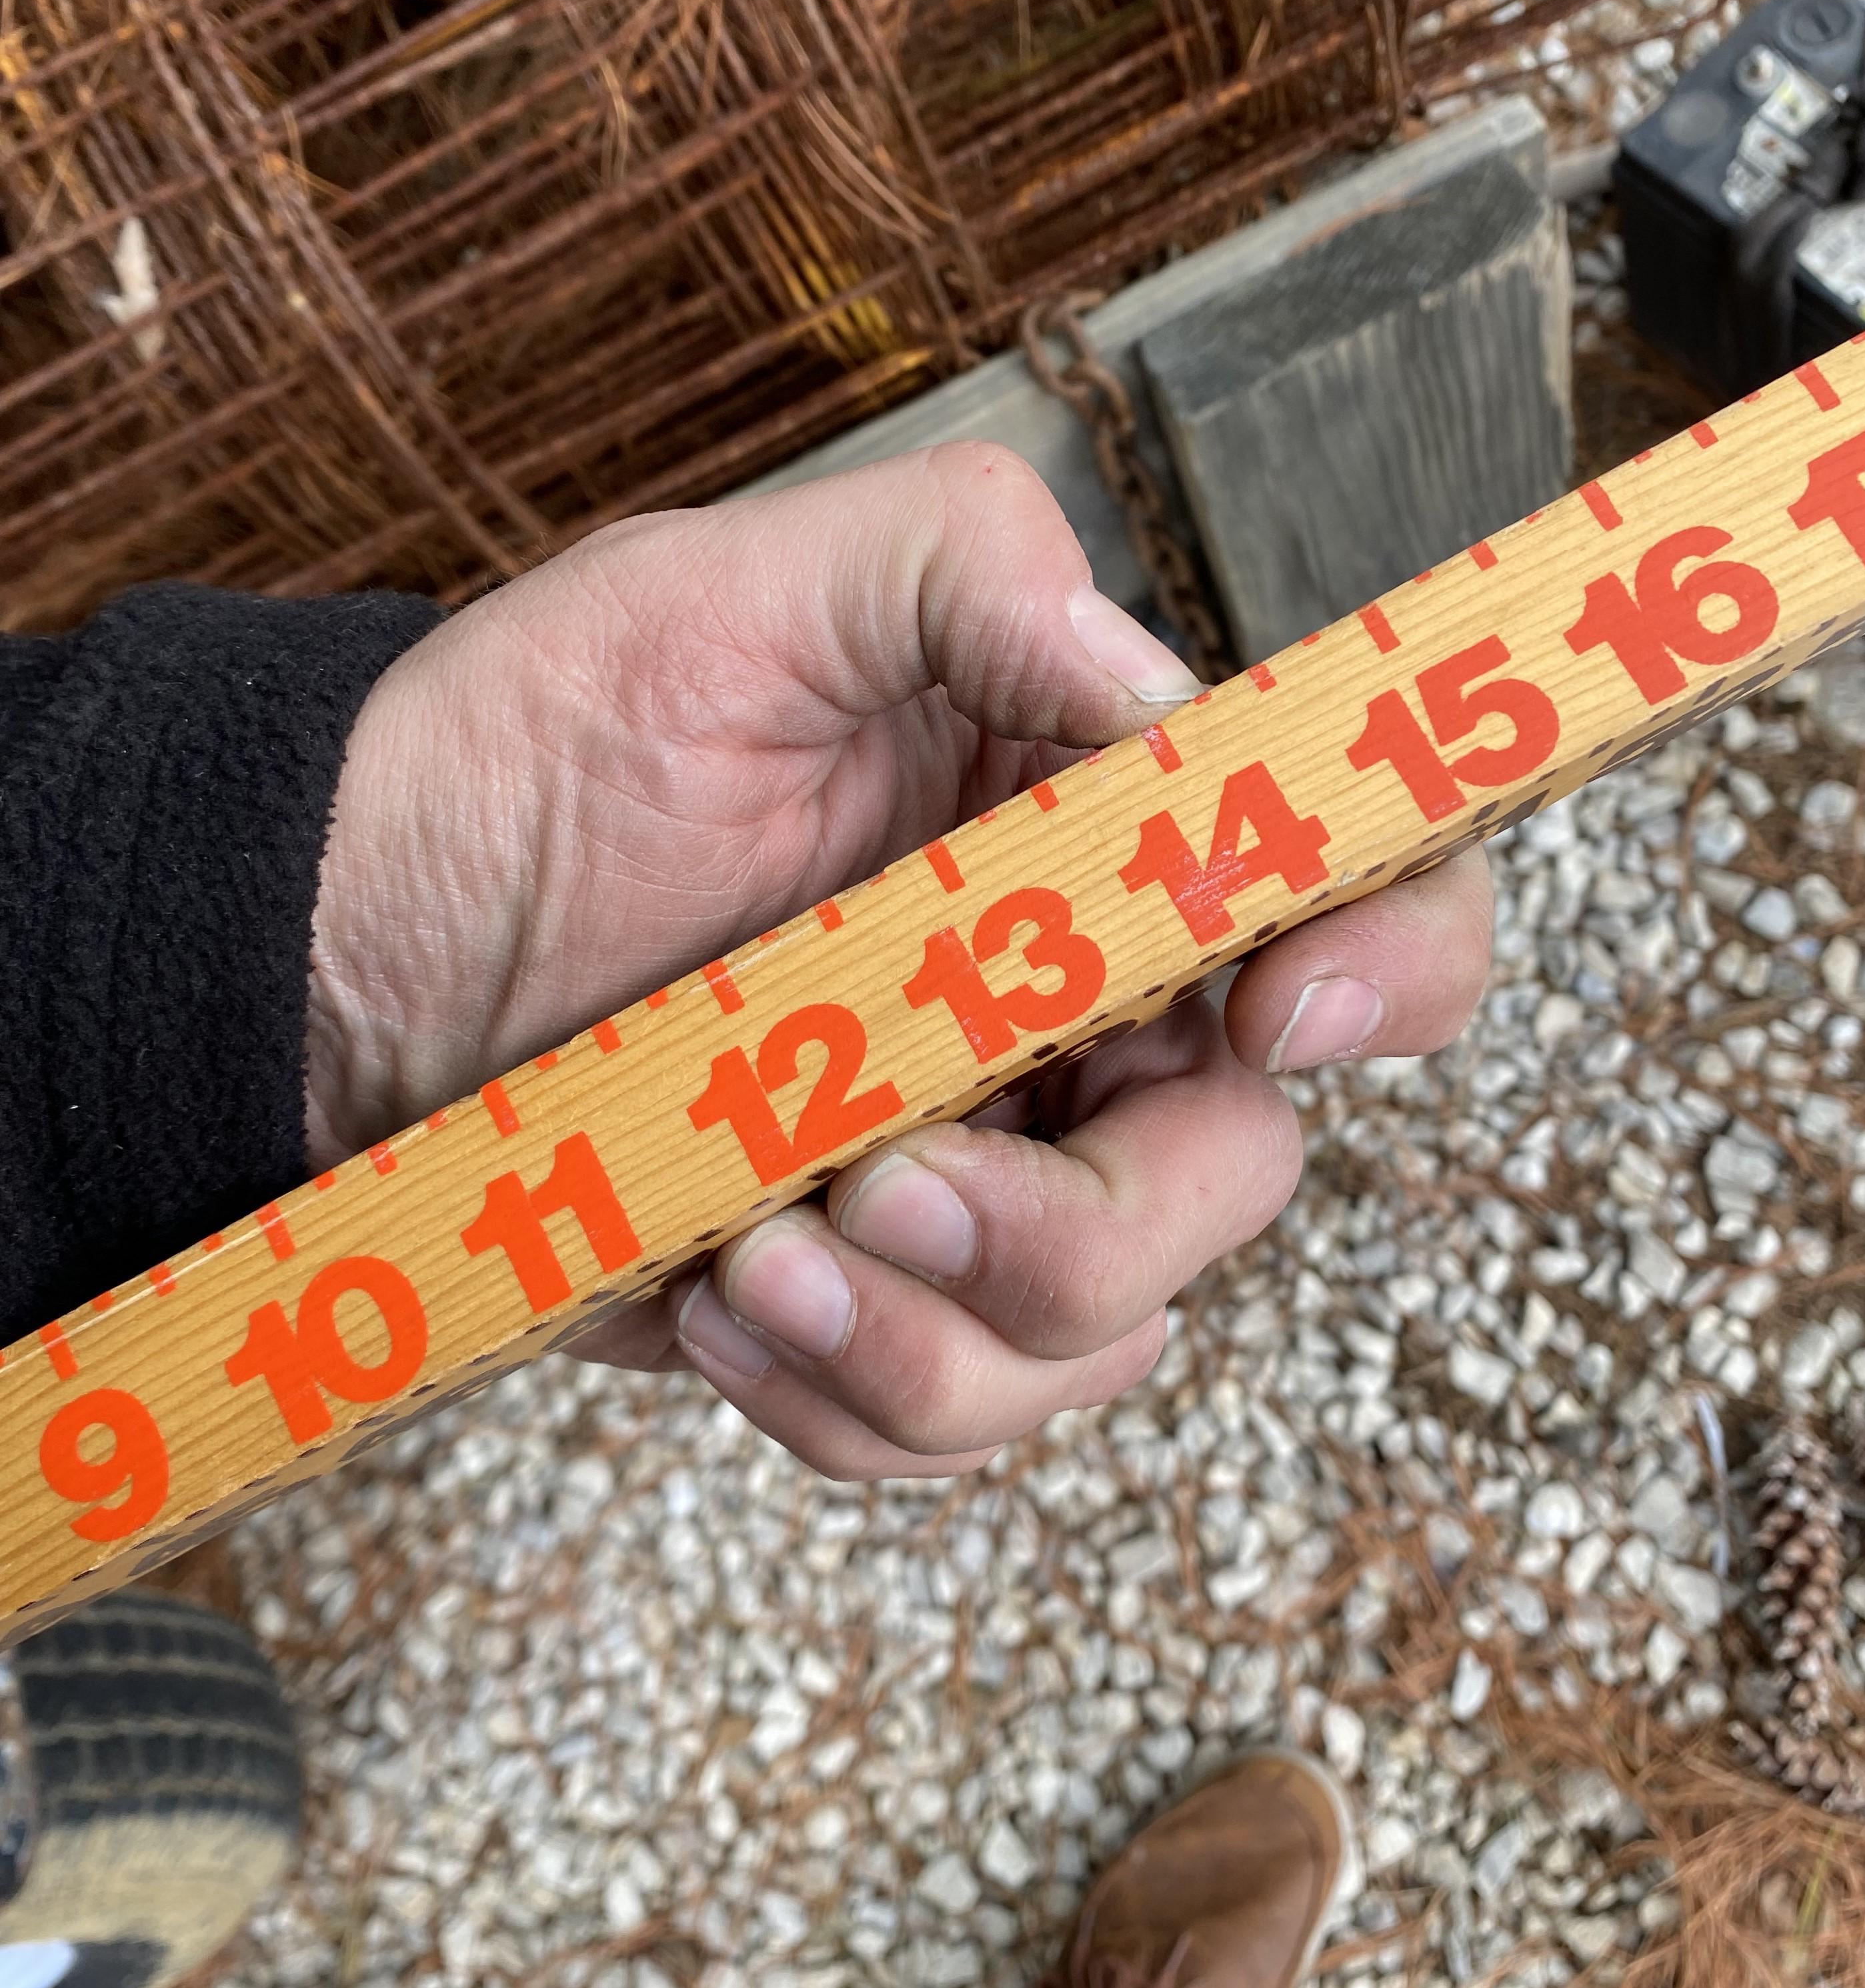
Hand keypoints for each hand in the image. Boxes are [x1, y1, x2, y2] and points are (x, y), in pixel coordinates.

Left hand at [308, 446, 1492, 1476]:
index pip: (1359, 897)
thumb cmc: (542, 739)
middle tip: (891, 1181)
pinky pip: (960, 1422)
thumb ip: (967, 565)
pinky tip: (721, 1302)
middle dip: (1089, 1224)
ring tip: (754, 1252)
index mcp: (1092, 841)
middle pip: (1242, 1174)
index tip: (1272, 1010)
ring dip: (942, 1334)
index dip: (1392, 965)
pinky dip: (854, 1397)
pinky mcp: (877, 1305)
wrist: (348, 940)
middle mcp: (1078, 1018)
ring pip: (1105, 1341)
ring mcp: (985, 1176)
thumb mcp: (736, 589)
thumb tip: (1162, 695)